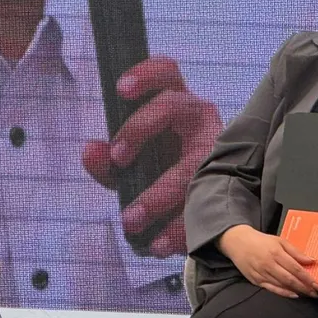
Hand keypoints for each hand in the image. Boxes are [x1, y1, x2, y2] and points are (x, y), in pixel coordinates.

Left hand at [82, 57, 222, 256]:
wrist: (200, 208)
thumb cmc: (161, 173)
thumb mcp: (129, 168)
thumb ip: (107, 162)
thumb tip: (92, 151)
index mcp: (175, 104)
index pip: (166, 73)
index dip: (146, 74)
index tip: (121, 90)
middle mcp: (198, 118)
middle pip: (171, 105)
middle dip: (140, 128)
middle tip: (118, 158)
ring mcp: (215, 149)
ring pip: (189, 162)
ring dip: (157, 194)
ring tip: (131, 220)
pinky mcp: (225, 185)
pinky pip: (202, 204)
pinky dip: (176, 229)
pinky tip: (157, 245)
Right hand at [218, 225, 317, 298]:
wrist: (237, 242)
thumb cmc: (260, 241)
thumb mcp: (279, 241)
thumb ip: (296, 251)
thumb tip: (312, 260)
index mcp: (276, 252)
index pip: (296, 268)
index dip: (308, 278)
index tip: (317, 284)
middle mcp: (268, 264)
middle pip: (290, 279)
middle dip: (305, 287)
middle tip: (315, 293)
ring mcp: (261, 273)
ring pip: (282, 285)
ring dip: (296, 291)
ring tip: (307, 294)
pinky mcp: (255, 280)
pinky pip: (271, 289)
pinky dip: (283, 293)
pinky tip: (293, 295)